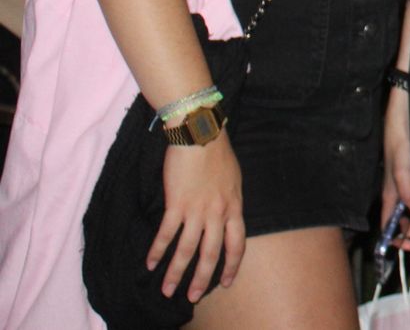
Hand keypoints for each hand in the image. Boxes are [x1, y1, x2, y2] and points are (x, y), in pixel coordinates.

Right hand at [149, 131, 244, 301]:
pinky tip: (149, 264)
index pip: (237, 244)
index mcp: (234, 207)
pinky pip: (166, 234)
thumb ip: (230, 201)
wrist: (201, 135)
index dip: (232, 265)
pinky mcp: (176, 204)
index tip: (227, 282)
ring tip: (167, 290)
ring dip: (176, 272)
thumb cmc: (218, 152)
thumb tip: (226, 215)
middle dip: (202, 279)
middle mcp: (218, 212)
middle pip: (211, 253)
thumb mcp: (234, 179)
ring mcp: (197, 210)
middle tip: (194, 297)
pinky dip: (157, 251)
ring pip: (187, 250)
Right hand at [381, 89, 409, 250]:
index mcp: (390, 186)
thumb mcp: (403, 159)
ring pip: (408, 206)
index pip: (387, 219)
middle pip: (398, 216)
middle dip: (406, 230)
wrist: (409, 104)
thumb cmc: (401, 129)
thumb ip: (407, 185)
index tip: (407, 246)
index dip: (393, 235)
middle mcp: (397, 185)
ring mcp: (406, 177)